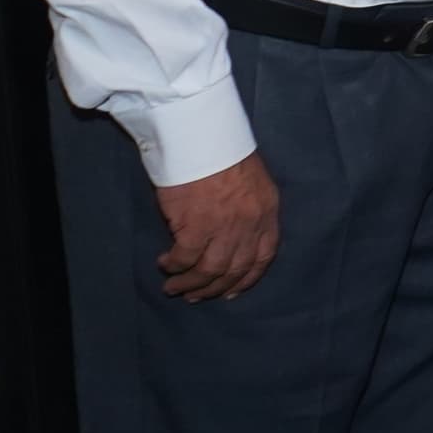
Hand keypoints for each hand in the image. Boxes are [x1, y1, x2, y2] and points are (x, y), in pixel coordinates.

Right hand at [155, 154, 279, 300]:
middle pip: (236, 268)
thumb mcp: (250, 181)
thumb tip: (228, 237)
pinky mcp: (196, 228)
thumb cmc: (222, 152)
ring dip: (190, 283)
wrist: (202, 136)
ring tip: (174, 287)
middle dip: (215, 287)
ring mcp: (225, 228)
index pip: (264, 256)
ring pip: (210, 270)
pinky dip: (174, 266)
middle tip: (196, 295)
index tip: (231, 291)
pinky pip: (185, 258)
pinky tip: (165, 264)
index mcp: (268, 212)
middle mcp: (251, 224)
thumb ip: (246, 210)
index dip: (247, 278)